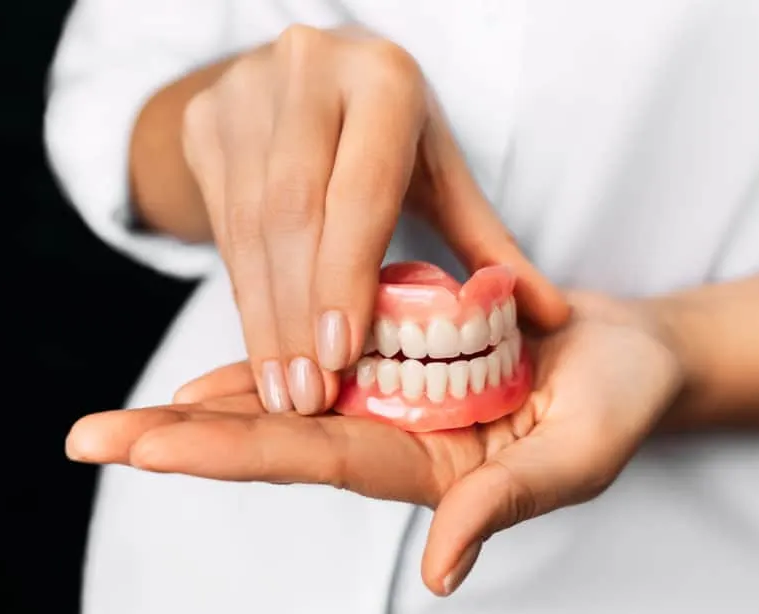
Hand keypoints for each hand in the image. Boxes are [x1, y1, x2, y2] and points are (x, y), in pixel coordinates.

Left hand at [66, 292, 682, 595]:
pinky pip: (332, 351)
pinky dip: (276, 352)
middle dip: (183, 439)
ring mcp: (401, 393)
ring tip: (125, 416)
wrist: (634, 356)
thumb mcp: (575, 458)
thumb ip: (506, 503)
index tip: (146, 450)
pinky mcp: (410, 352)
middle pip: (276, 435)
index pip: (313, 459)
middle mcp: (399, 435)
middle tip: (87, 439)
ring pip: (291, 397)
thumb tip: (442, 572)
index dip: (228, 452)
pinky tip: (218, 365)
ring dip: (210, 403)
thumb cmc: (618, 408)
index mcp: (429, 468)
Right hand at [180, 24, 568, 415]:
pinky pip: (220, 225)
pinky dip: (245, 296)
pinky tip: (263, 349)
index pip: (360, 191)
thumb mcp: (440, 173)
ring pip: (248, 226)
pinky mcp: (204, 119)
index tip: (341, 355)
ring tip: (287, 389)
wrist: (306, 78)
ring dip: (266, 318)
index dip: (346, 275)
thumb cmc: (387, 133)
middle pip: (294, 212)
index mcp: (384, 80)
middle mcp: (308, 72)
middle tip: (311, 396)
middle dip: (300, 314)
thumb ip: (488, 244)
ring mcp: (245, 92)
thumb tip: (554, 318)